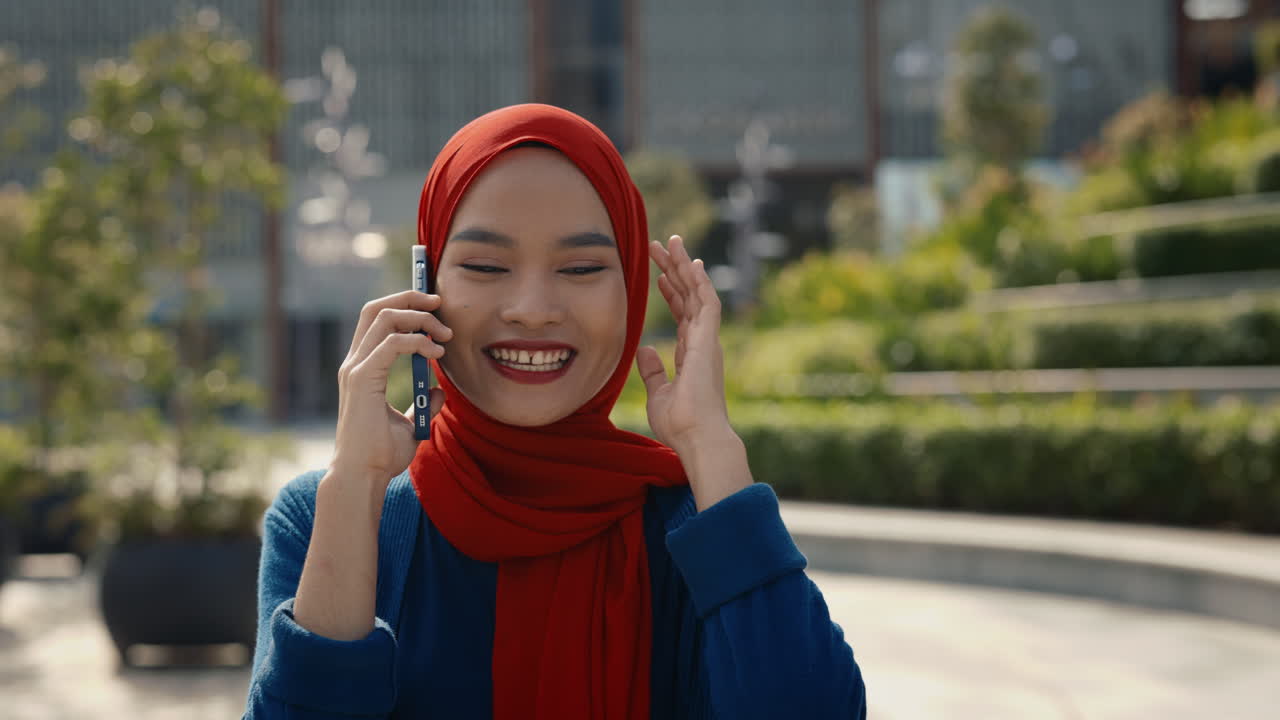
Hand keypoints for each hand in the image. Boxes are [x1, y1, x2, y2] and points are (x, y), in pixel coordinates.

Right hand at [331, 290, 450, 489]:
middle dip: (410, 297)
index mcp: (362, 367)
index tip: (434, 308)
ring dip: (420, 319)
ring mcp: (356, 369)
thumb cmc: (381, 455)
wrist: (364, 476)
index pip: (377, 319)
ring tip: (445, 335)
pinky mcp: (362, 379)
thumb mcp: (410, 424)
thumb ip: (423, 404)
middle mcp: (355, 362)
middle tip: (440, 303)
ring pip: (384, 318)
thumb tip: (439, 390)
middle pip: (377, 308)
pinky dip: (417, 342)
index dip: (404, 304)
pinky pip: (391, 344)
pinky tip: (436, 354)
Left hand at [635, 235, 732, 459]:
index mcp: (691, 354)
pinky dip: (700, 282)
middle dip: (675, 270)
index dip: (672, 292)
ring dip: (684, 267)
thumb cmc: (680, 423)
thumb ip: (653, 370)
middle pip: (688, 297)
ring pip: (697, 293)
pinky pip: (707, 303)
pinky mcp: (709, 341)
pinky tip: (691, 263)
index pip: (682, 314)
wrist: (696, 437)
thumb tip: (644, 350)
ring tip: (672, 243)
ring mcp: (707, 340)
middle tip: (662, 246)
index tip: (661, 274)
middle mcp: (702, 343)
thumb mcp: (658, 392)